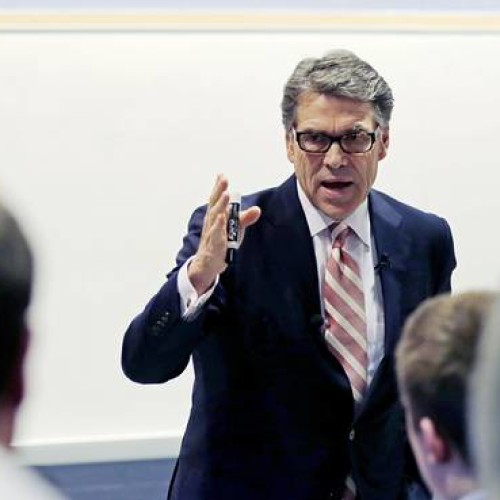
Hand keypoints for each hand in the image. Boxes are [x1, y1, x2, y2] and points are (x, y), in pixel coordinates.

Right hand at [188, 174, 260, 294]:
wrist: (207, 265)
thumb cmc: (220, 243)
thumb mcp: (234, 229)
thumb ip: (245, 218)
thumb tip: (257, 209)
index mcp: (214, 217)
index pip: (215, 199)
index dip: (218, 187)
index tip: (221, 174)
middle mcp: (211, 223)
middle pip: (215, 204)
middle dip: (219, 191)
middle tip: (224, 178)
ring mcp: (211, 234)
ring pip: (215, 218)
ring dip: (220, 205)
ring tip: (226, 194)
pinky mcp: (214, 246)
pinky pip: (216, 235)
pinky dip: (219, 227)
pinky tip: (222, 218)